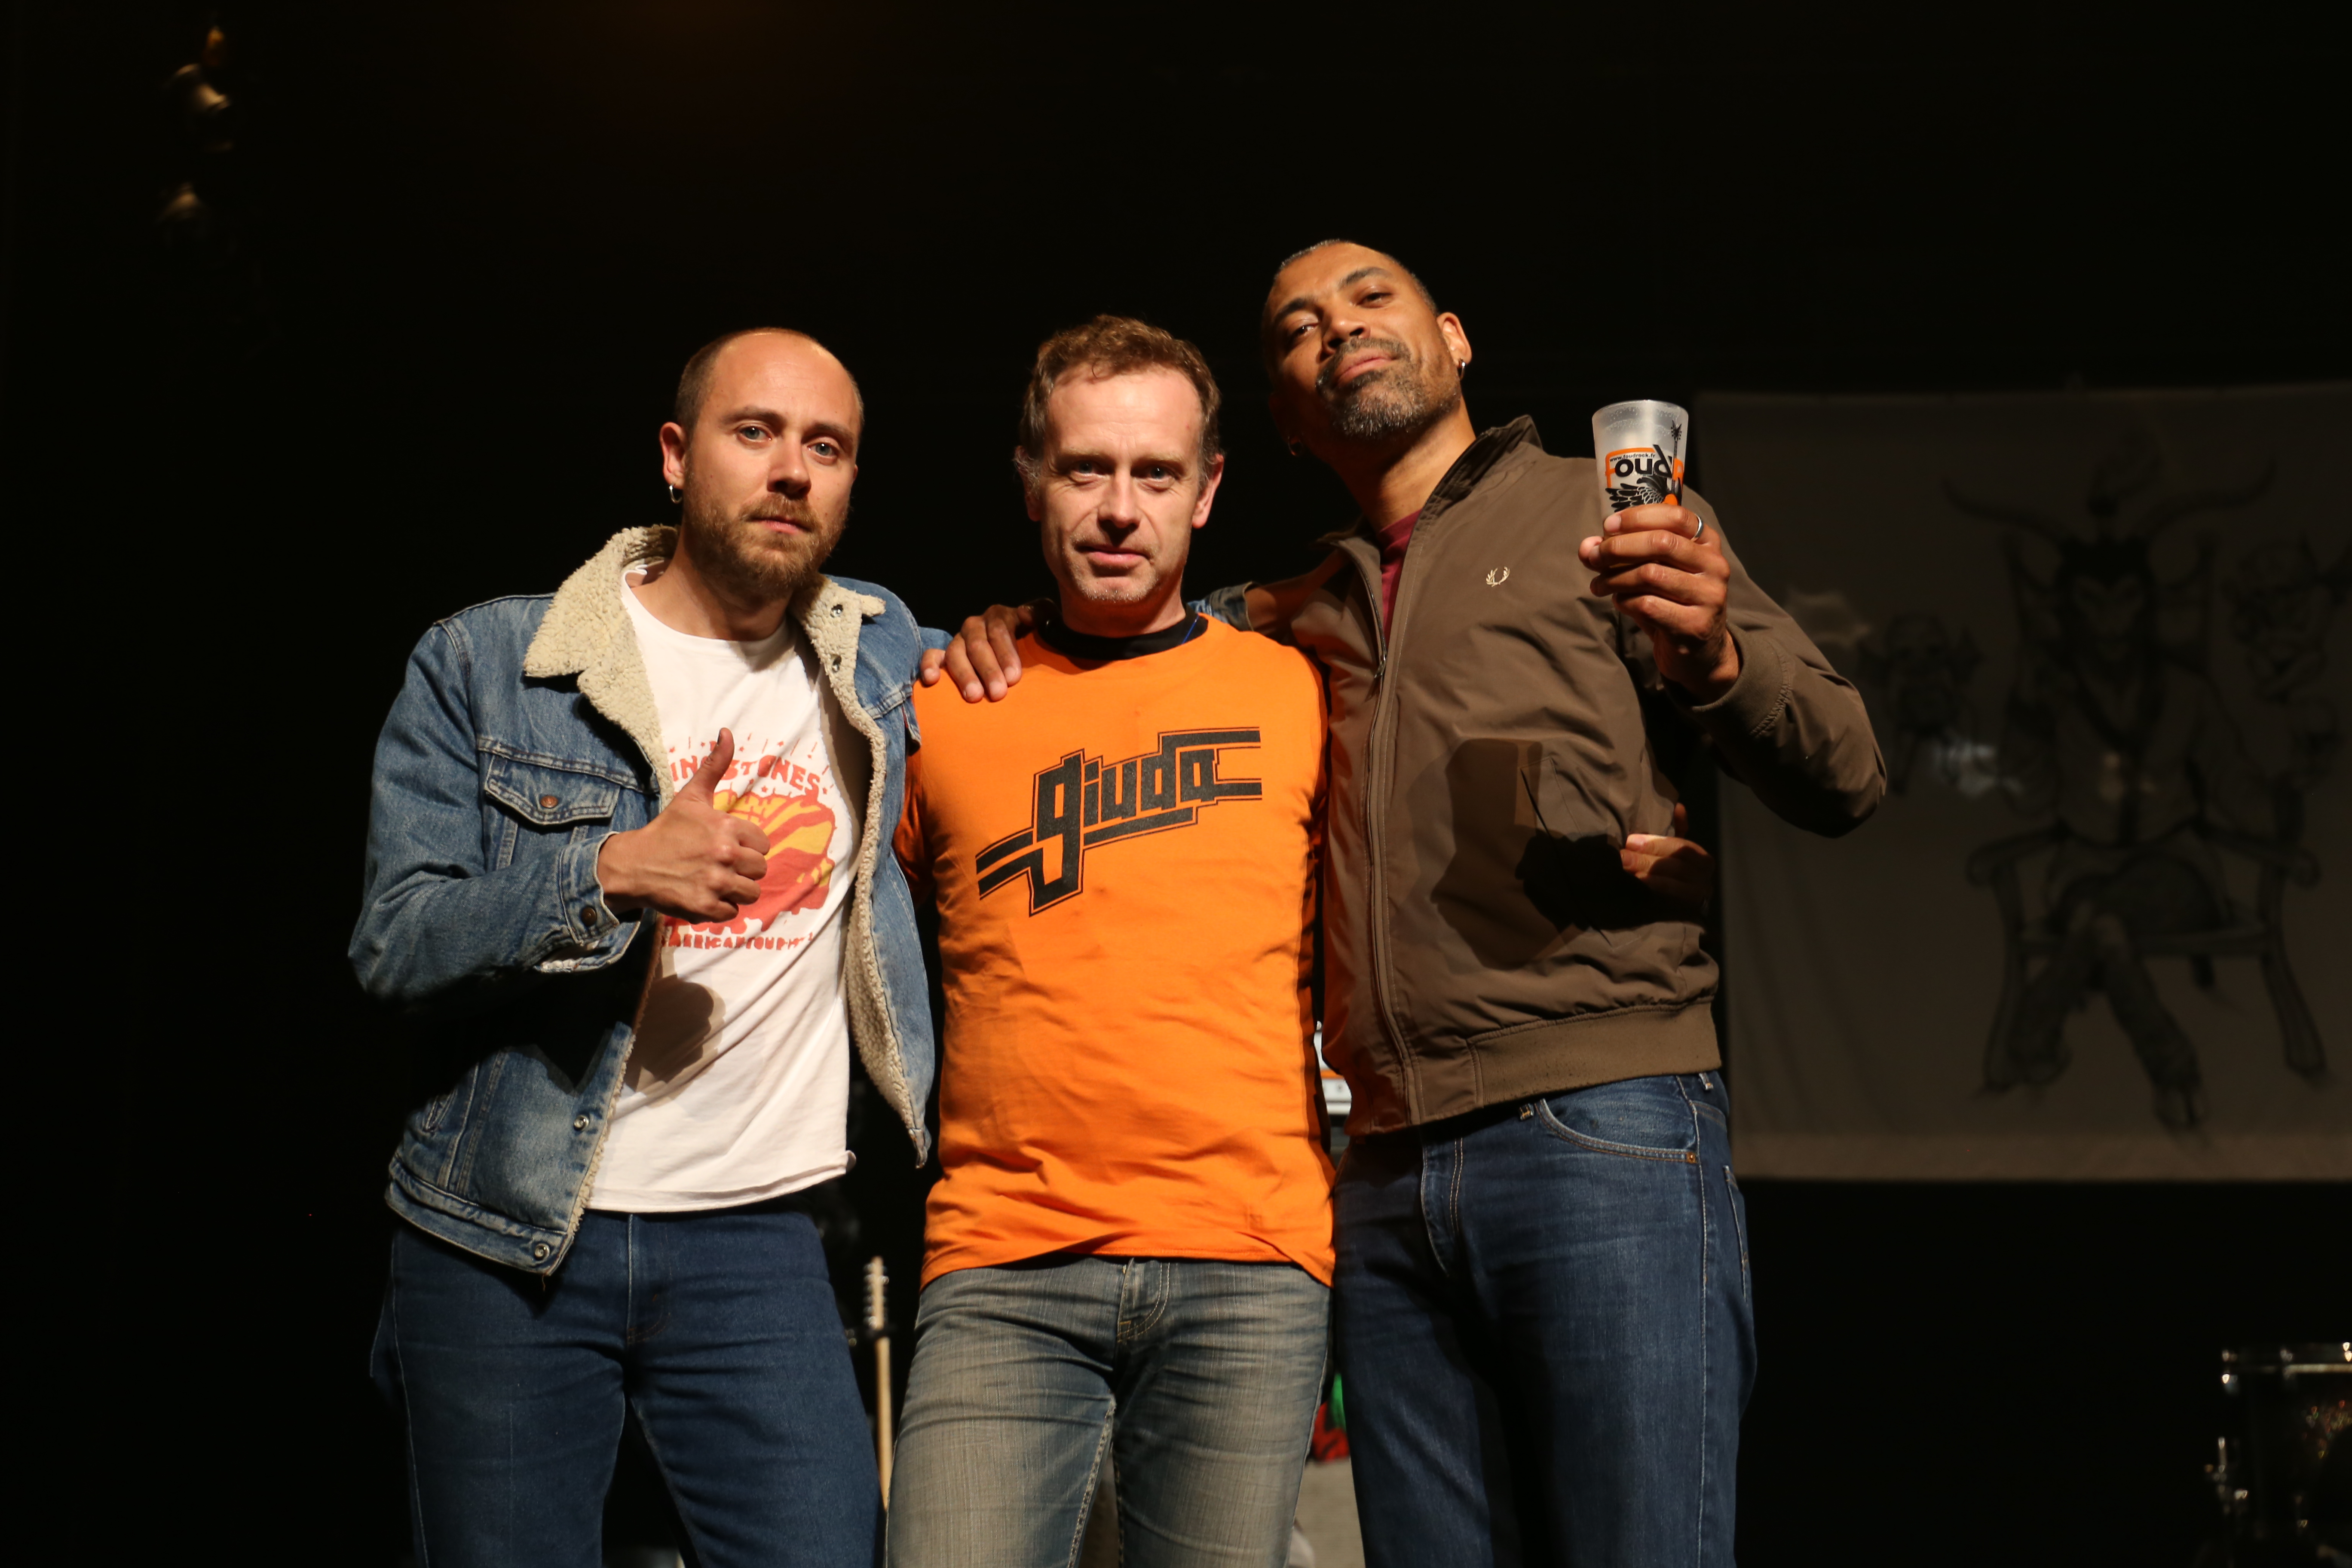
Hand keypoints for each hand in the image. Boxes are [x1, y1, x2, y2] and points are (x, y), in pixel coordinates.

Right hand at [596, 728, 771, 921]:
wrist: (633, 865)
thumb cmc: (667, 830)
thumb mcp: (691, 796)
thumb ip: (714, 766)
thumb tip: (727, 732)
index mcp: (726, 828)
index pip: (763, 845)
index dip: (747, 847)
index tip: (727, 846)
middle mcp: (724, 855)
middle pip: (760, 870)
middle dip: (743, 870)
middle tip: (719, 865)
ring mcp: (715, 883)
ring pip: (751, 894)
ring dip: (735, 891)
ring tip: (713, 880)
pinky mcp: (705, 907)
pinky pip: (732, 913)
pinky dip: (720, 908)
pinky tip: (702, 895)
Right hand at [917, 603, 1036, 701]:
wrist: (1020, 647)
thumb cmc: (1033, 638)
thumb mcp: (1043, 620)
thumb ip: (1039, 613)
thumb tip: (1027, 614)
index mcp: (999, 616)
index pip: (1000, 631)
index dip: (1006, 653)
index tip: (1014, 677)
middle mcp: (976, 625)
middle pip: (978, 644)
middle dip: (988, 670)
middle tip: (998, 693)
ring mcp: (959, 639)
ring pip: (956, 652)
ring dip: (964, 674)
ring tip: (974, 696)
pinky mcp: (944, 653)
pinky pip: (932, 655)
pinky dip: (929, 665)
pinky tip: (932, 680)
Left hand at [1578, 502, 1738, 700]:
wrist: (1698, 651)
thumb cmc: (1670, 602)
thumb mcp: (1650, 570)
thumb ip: (1620, 554)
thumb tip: (1587, 547)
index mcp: (1707, 543)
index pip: (1675, 516)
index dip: (1638, 517)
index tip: (1608, 526)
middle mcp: (1714, 565)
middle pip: (1660, 543)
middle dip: (1619, 547)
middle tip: (1594, 558)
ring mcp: (1708, 596)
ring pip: (1650, 574)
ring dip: (1615, 578)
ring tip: (1599, 585)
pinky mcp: (1695, 625)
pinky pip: (1647, 605)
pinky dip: (1625, 601)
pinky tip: (1620, 602)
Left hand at [1621, 803, 1714, 909]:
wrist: (1676, 910)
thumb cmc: (1672, 871)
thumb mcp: (1674, 849)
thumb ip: (1676, 830)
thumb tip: (1678, 807)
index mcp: (1702, 860)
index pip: (1683, 848)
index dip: (1657, 843)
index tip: (1631, 840)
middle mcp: (1705, 880)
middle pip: (1678, 867)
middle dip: (1648, 860)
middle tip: (1622, 856)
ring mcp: (1699, 899)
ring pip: (1676, 885)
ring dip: (1649, 876)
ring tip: (1625, 870)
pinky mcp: (1688, 915)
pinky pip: (1672, 904)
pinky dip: (1654, 892)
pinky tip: (1636, 885)